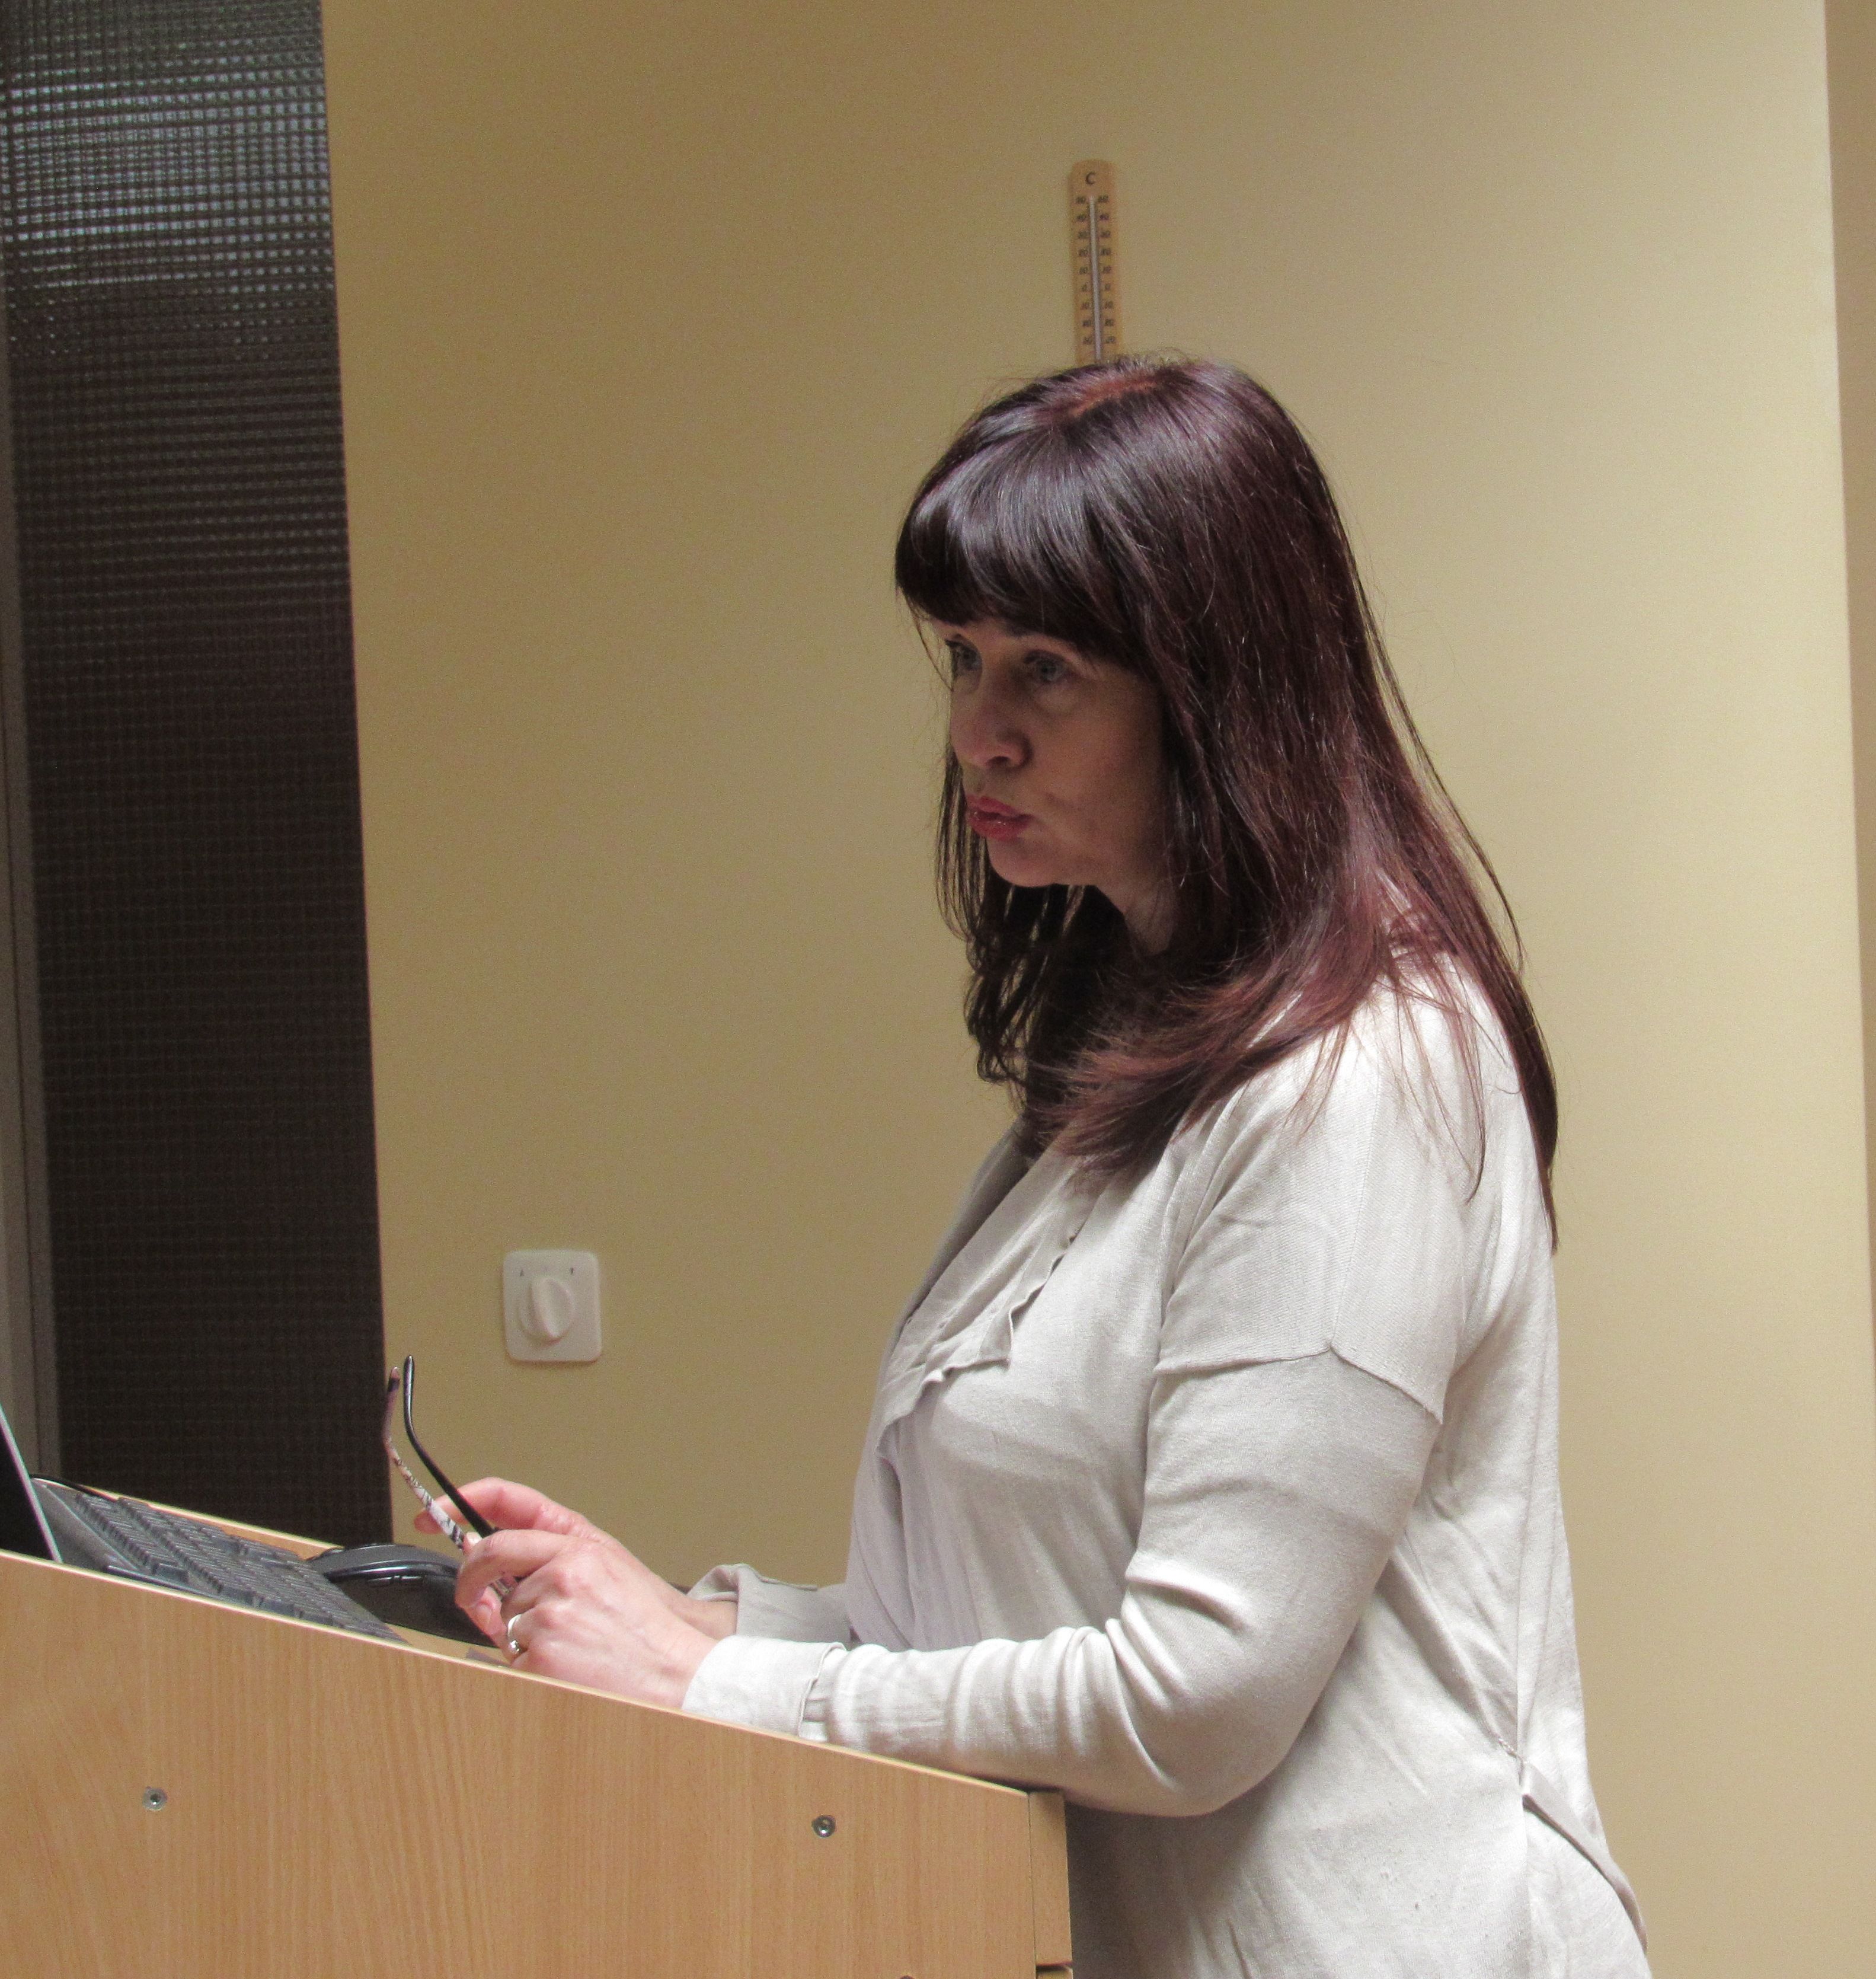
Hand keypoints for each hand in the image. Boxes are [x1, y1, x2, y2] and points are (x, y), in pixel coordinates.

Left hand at [420, 1478, 736, 1705]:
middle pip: (488, 1560)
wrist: (675, 1673)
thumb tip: (489, 1558)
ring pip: (502, 1617)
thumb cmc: (643, 1627)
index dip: (464, 1501)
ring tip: (566, 1647)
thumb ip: (552, 1557)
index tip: (434, 1511)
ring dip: (519, 1635)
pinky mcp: (541, 1655)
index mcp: (581, 1544)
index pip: (511, 1506)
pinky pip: (509, 1659)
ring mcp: (550, 1613)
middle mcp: (563, 1570)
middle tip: (471, 1600)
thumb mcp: (607, 1571)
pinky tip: (563, 1669)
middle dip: (470, 1581)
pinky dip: (527, 1668)